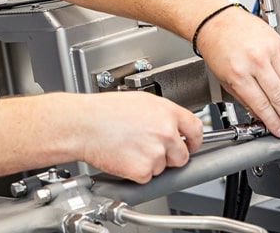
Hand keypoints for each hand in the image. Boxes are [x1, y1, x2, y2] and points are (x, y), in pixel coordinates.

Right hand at [74, 92, 204, 182]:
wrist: (82, 124)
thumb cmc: (103, 111)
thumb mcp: (140, 102)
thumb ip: (161, 114)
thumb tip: (172, 125)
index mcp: (167, 112)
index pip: (196, 129)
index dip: (194, 140)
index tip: (190, 145)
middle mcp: (165, 132)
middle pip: (182, 155)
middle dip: (170, 156)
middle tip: (150, 150)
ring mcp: (156, 153)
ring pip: (163, 168)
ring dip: (150, 164)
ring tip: (129, 148)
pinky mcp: (143, 170)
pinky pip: (147, 178)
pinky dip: (136, 173)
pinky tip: (124, 157)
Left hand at [195, 6, 279, 136]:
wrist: (217, 20)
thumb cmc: (216, 46)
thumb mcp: (223, 78)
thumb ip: (243, 98)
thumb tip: (260, 114)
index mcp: (239, 73)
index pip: (261, 104)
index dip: (273, 121)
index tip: (278, 130)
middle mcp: (255, 62)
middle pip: (278, 96)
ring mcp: (268, 51)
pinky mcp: (277, 43)